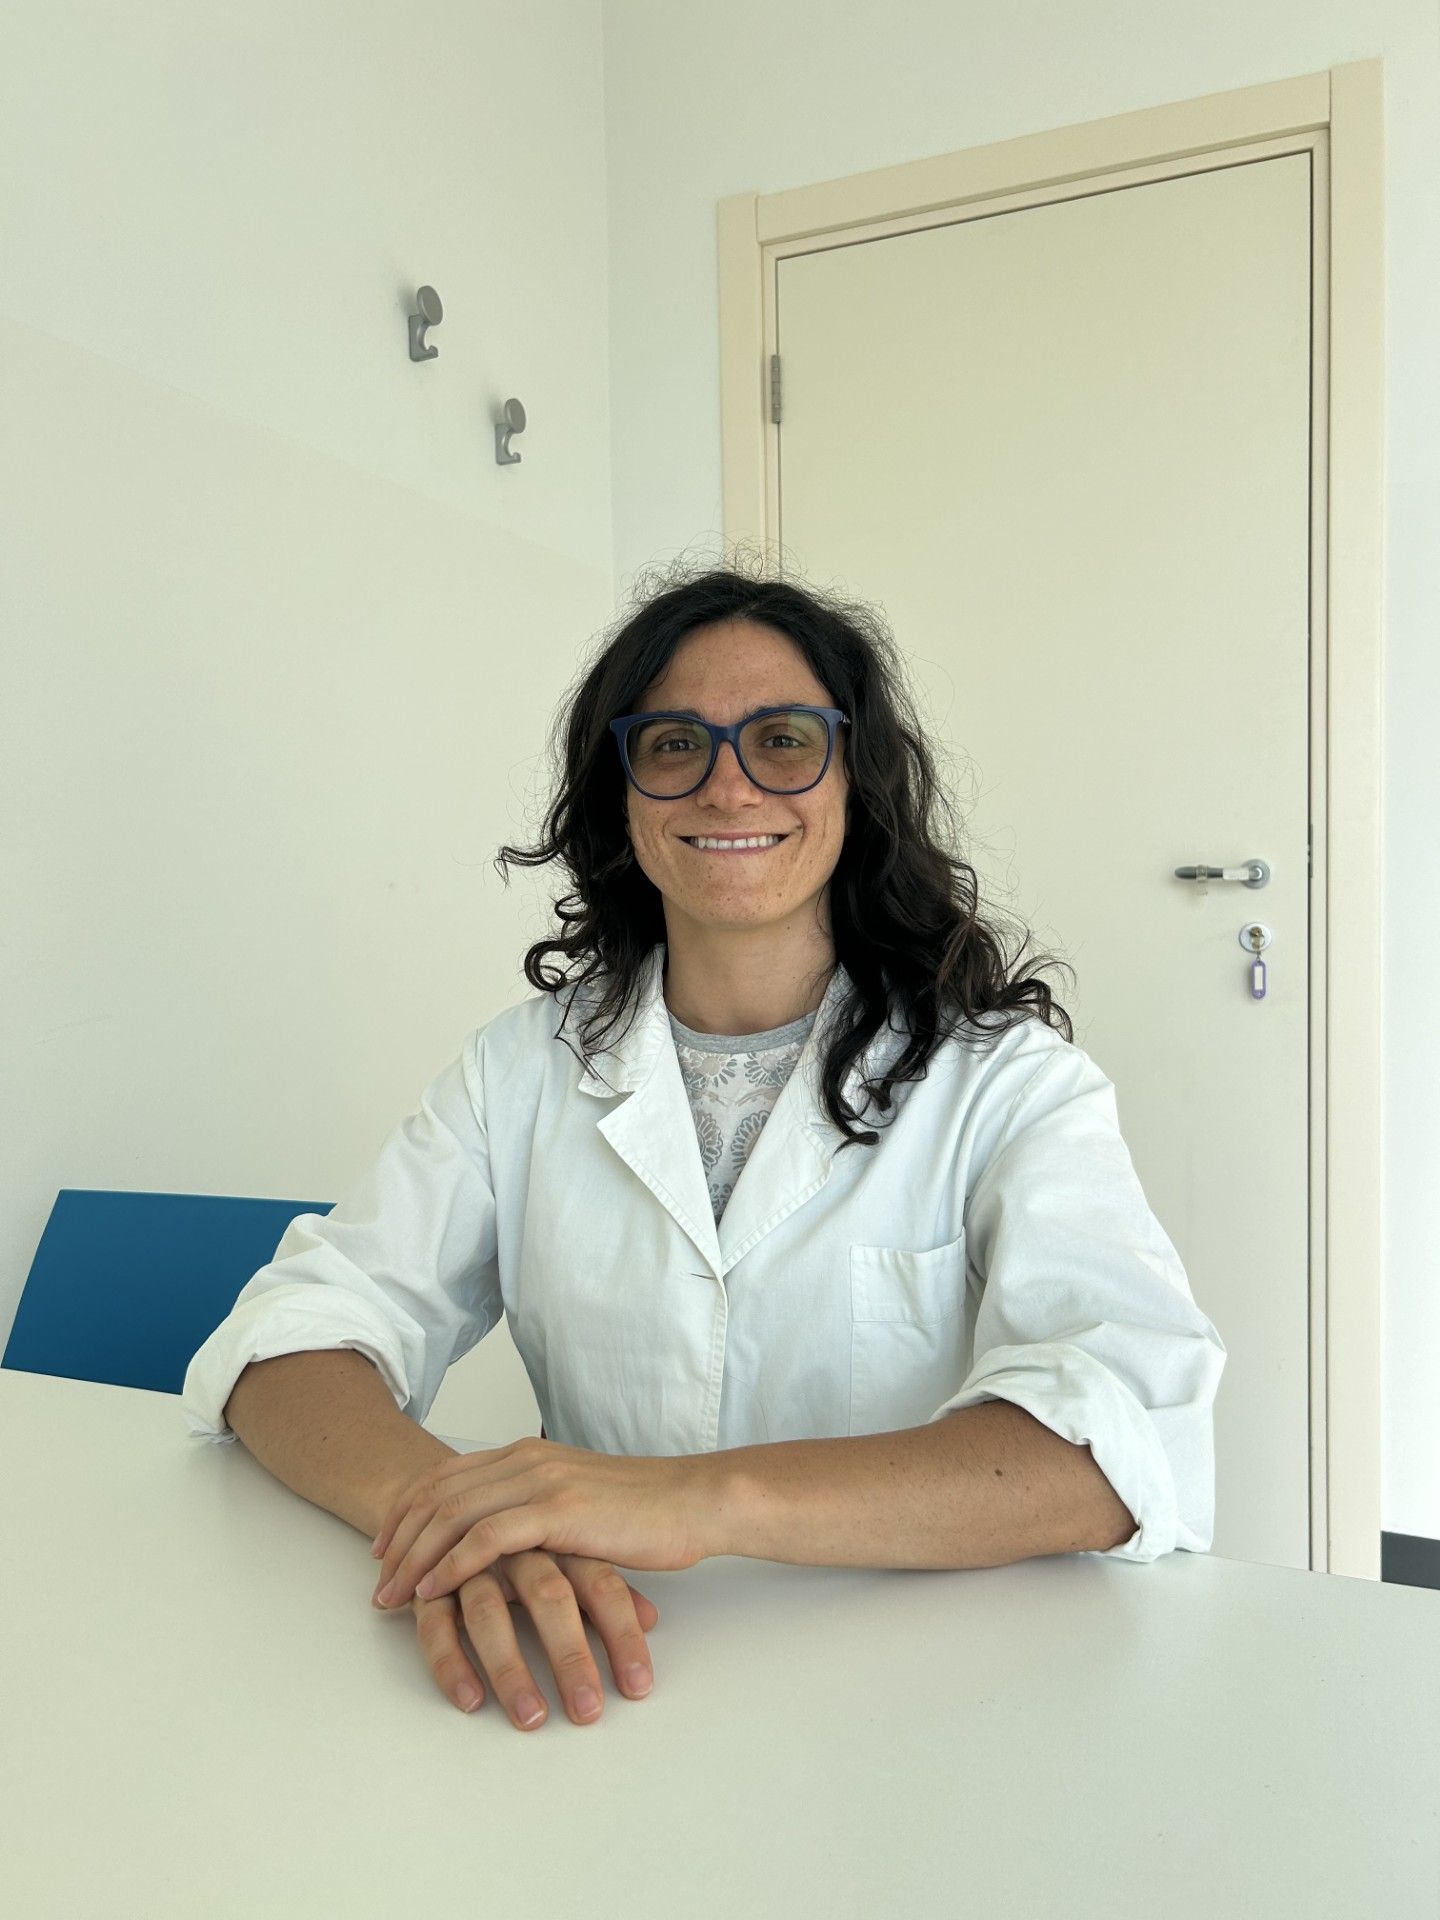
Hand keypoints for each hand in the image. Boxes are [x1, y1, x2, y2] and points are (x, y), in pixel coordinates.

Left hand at [370, 1437, 706, 1611]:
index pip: (445, 1476)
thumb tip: (505, 1538)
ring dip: (413, 1557)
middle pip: (437, 1494)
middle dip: (397, 1539)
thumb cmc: (646, 1510)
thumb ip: (538, 1507)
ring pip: (452, 1515)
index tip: (382, 1547)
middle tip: (376, 1581)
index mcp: (528, 1453)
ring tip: (392, 1595)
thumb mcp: (579, 1500)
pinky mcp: (559, 1510)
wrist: (695, 1502)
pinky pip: (487, 1539)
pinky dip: (452, 1565)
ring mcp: (541, 1482)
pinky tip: (433, 1591)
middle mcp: (526, 1460)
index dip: (406, 1512)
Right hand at [402, 1549, 659, 1729]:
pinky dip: (451, 1663)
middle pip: (548, 1596)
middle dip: (571, 1657)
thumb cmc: (525, 1539)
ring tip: (531, 1719)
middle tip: (589, 1712)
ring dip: (509, 1669)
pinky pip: (436, 1626)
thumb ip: (605, 1587)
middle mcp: (517, 1547)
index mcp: (560, 1536)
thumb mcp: (569, 1555)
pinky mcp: (429, 1587)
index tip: (639, 1687)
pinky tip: (470, 1701)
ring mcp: (470, 1564)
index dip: (622, 1634)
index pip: (600, 1582)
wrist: (454, 1496)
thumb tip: (652, 1619)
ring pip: (488, 1613)